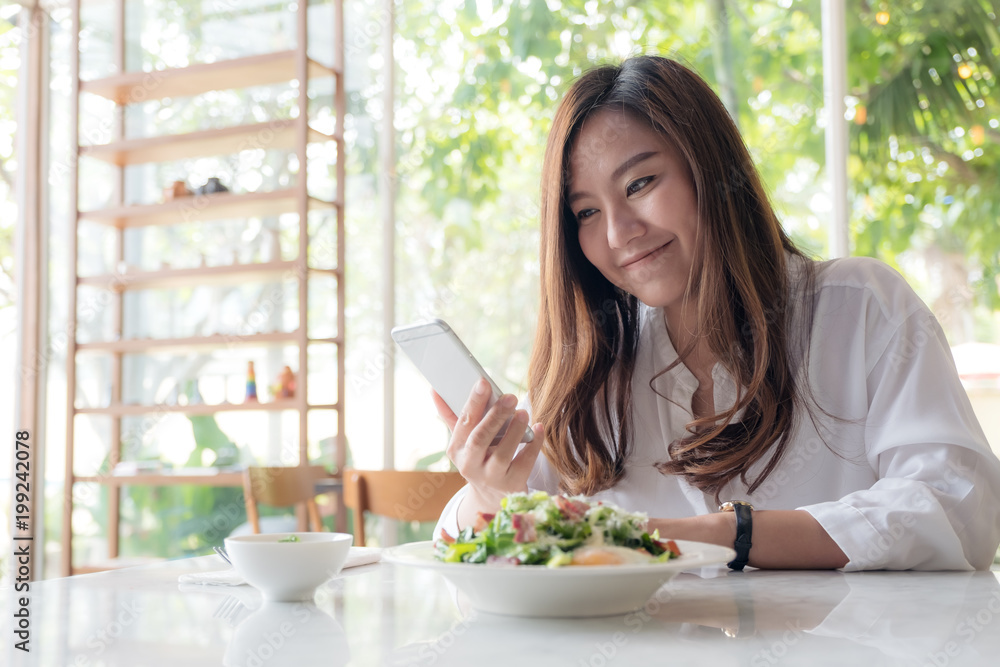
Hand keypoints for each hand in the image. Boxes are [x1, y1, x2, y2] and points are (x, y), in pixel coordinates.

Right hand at [432, 379, 543, 525]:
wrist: (491, 499)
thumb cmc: (478, 458)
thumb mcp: (463, 442)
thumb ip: (451, 416)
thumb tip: (435, 390)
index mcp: (457, 449)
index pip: (464, 422)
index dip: (473, 402)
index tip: (484, 382)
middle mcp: (470, 466)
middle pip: (481, 439)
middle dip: (495, 416)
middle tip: (509, 397)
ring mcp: (491, 478)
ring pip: (502, 454)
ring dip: (514, 431)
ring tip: (523, 412)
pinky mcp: (512, 485)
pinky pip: (525, 463)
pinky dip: (533, 445)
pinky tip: (538, 428)